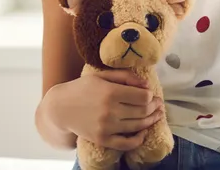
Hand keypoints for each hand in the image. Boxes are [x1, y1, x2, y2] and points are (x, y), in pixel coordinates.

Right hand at [49, 69, 163, 150]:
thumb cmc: (83, 88)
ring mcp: (106, 127)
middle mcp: (109, 111)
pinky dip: (138, 139)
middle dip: (155, 107)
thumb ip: (126, 77)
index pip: (143, 97)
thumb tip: (147, 86)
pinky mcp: (102, 139)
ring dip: (151, 120)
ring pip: (138, 125)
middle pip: (143, 111)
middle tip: (159, 104)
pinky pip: (126, 143)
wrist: (60, 108)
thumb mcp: (102, 75)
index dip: (151, 95)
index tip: (151, 94)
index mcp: (111, 92)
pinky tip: (143, 132)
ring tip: (156, 115)